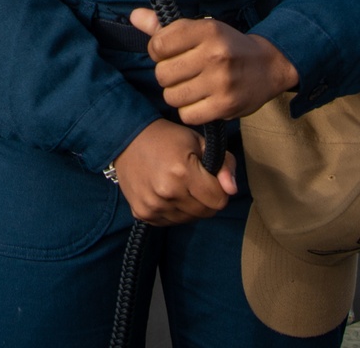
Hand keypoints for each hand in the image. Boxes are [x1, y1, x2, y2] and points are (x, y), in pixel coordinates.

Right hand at [113, 119, 236, 225]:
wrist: (127, 139)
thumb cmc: (167, 138)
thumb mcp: (198, 141)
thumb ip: (224, 164)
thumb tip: (233, 189)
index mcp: (183, 172)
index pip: (219, 200)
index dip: (218, 188)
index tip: (208, 175)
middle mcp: (167, 193)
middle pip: (205, 212)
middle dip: (206, 198)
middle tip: (194, 179)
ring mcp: (153, 206)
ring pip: (189, 219)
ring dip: (189, 205)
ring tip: (177, 184)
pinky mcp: (142, 214)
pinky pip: (170, 222)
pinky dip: (173, 211)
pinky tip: (164, 192)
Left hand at [130, 9, 298, 124]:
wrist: (269, 66)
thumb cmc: (227, 46)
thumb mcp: (201, 29)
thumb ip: (165, 26)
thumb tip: (134, 16)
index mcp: (207, 30)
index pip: (158, 45)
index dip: (158, 51)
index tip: (170, 53)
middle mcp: (214, 55)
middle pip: (162, 73)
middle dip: (167, 74)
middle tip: (182, 72)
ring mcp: (221, 82)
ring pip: (172, 96)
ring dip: (176, 94)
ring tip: (191, 86)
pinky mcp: (226, 106)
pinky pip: (187, 114)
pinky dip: (189, 110)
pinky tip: (200, 100)